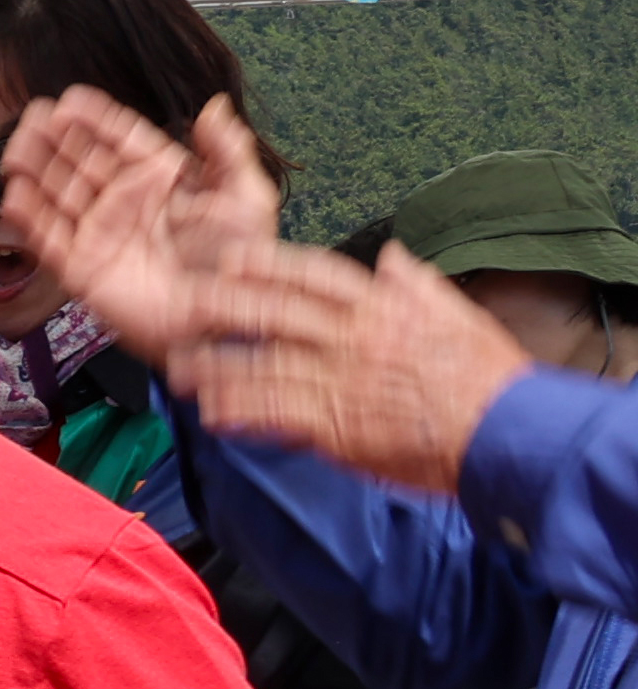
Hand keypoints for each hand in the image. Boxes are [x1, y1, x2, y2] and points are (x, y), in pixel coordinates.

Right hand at [3, 89, 281, 364]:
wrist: (226, 318)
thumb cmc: (243, 263)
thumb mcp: (249, 198)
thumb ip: (229, 151)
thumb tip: (212, 107)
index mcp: (161, 183)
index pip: (121, 143)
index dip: (96, 121)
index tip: (71, 100)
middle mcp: (125, 205)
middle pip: (81, 164)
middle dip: (56, 140)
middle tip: (34, 116)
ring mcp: (102, 237)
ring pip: (58, 196)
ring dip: (35, 171)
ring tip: (15, 148)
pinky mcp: (84, 270)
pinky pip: (49, 240)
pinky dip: (31, 219)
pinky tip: (16, 194)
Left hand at [177, 233, 538, 498]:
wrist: (509, 433)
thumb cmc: (490, 380)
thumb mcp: (460, 315)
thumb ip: (417, 284)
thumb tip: (393, 255)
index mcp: (385, 308)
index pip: (316, 274)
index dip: (268, 264)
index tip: (232, 257)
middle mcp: (357, 337)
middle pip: (276, 312)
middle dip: (225, 306)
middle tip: (184, 302)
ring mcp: (343, 380)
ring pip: (265, 364)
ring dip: (218, 366)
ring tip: (180, 367)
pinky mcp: (336, 425)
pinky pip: (275, 413)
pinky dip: (241, 411)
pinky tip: (212, 411)